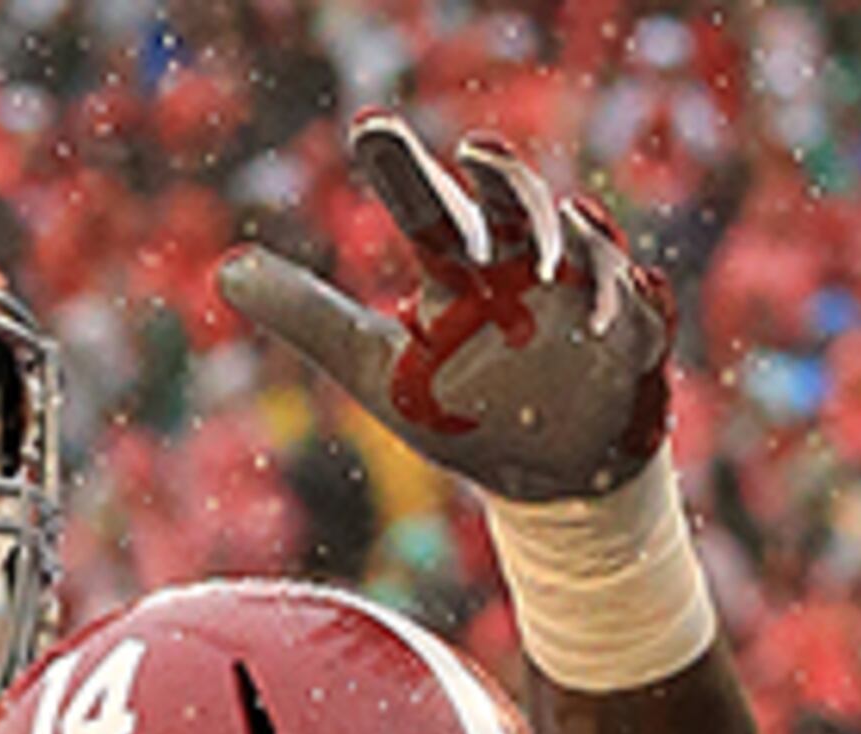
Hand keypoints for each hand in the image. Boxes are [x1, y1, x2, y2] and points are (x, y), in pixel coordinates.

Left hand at [221, 114, 672, 501]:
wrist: (547, 477)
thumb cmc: (460, 410)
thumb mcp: (377, 370)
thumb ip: (311, 317)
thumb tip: (226, 269)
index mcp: (457, 266)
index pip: (422, 205)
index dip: (396, 166)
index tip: (365, 129)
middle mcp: (519, 261)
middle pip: (510, 198)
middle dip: (497, 177)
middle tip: (473, 155)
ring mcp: (580, 291)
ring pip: (578, 234)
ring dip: (562, 235)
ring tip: (547, 255)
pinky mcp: (631, 330)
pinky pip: (634, 300)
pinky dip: (619, 301)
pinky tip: (597, 316)